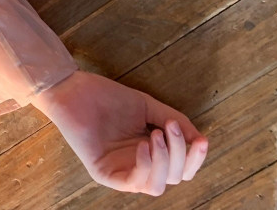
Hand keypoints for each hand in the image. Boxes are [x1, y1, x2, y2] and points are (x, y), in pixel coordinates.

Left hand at [33, 71, 208, 193]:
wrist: (74, 89)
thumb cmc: (107, 97)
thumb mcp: (147, 107)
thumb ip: (172, 120)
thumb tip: (199, 138)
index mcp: (151, 153)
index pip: (181, 169)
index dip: (195, 158)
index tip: (202, 139)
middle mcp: (139, 167)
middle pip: (174, 178)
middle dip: (182, 155)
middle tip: (173, 128)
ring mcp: (122, 172)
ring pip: (156, 186)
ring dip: (165, 162)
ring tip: (157, 135)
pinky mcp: (106, 175)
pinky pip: (133, 183)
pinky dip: (145, 166)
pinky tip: (143, 144)